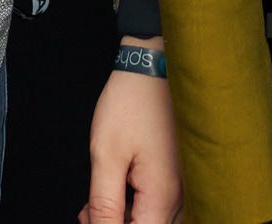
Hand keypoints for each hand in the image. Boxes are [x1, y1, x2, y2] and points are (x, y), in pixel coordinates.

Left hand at [81, 58, 180, 222]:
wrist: (155, 65)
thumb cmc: (131, 103)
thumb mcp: (106, 156)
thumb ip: (104, 205)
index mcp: (162, 195)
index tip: (92, 216)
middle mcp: (180, 196)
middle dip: (114, 223)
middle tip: (87, 211)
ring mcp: (184, 185)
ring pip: (153, 220)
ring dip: (124, 217)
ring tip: (94, 202)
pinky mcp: (181, 174)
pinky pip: (160, 205)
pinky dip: (135, 205)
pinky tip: (116, 190)